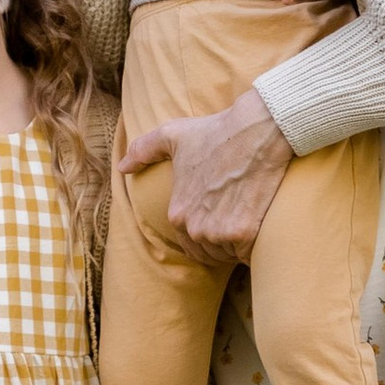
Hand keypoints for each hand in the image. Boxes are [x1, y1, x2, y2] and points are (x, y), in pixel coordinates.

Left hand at [118, 87, 294, 261]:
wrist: (255, 131)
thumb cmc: (215, 132)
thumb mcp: (172, 135)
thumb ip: (143, 150)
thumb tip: (122, 166)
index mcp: (177, 213)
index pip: (192, 243)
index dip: (210, 229)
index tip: (224, 211)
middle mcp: (194, 228)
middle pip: (212, 252)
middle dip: (224, 240)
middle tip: (239, 214)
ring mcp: (219, 233)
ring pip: (231, 254)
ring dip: (240, 244)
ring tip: (250, 215)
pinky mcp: (243, 234)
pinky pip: (249, 254)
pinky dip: (256, 244)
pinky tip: (262, 221)